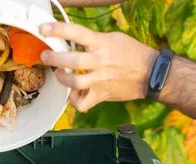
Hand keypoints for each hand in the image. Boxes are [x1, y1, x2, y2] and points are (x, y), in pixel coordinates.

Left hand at [39, 22, 157, 111]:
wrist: (151, 73)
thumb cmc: (132, 54)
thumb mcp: (113, 39)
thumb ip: (93, 40)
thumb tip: (73, 41)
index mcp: (102, 44)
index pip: (77, 32)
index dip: (59, 29)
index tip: (44, 28)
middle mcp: (100, 61)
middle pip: (71, 61)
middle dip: (54, 58)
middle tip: (46, 56)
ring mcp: (100, 80)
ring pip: (74, 82)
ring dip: (62, 78)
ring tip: (59, 74)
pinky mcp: (101, 94)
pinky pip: (82, 103)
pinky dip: (75, 100)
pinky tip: (75, 93)